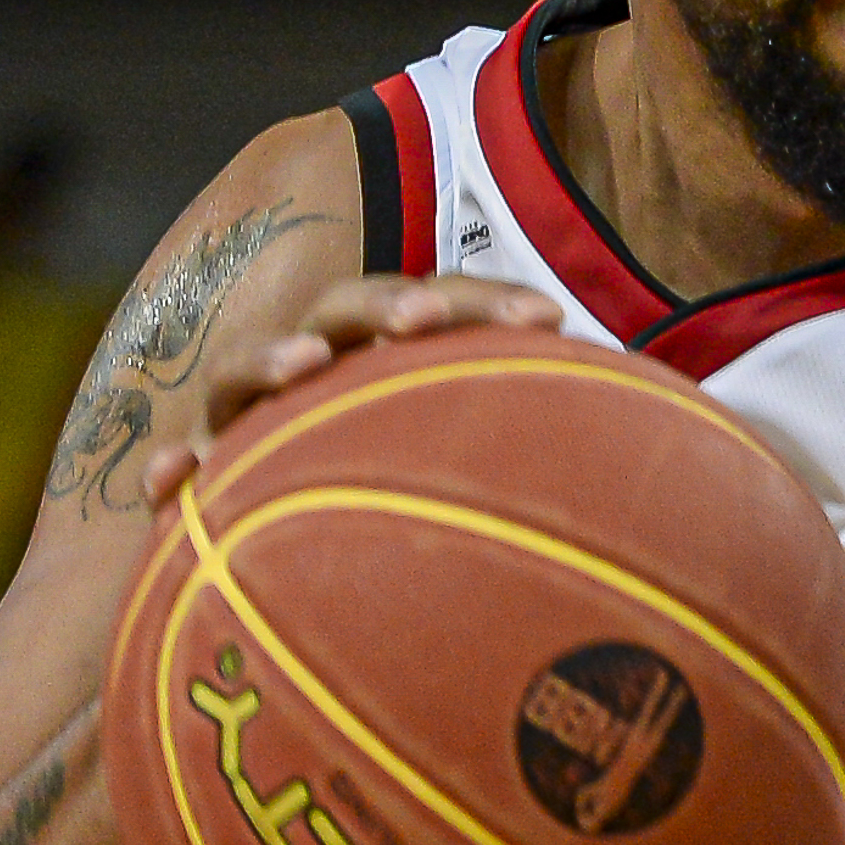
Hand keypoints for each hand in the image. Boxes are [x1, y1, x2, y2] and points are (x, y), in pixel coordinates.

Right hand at [136, 272, 563, 505]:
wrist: (314, 539)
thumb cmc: (430, 495)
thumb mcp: (494, 465)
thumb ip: (551, 450)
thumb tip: (674, 458)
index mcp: (395, 349)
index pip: (444, 304)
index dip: (491, 305)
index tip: (552, 319)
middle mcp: (324, 365)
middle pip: (350, 312)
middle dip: (387, 306)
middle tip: (422, 317)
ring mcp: (256, 410)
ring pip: (252, 369)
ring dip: (274, 357)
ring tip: (301, 362)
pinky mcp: (208, 466)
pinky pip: (181, 464)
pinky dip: (172, 468)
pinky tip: (169, 486)